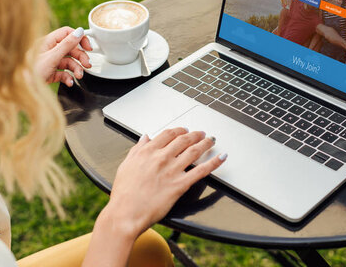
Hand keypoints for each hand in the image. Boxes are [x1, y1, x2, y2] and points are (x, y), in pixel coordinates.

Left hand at [34, 26, 92, 85]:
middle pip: (70, 49)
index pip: (67, 34)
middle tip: (87, 65)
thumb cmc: (30, 72)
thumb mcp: (51, 57)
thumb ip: (67, 45)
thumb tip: (79, 31)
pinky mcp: (50, 73)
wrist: (21, 91)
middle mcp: (49, 50)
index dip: (79, 39)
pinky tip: (70, 82)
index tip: (88, 47)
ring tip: (79, 76)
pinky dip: (69, 77)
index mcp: (47, 41)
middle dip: (80, 57)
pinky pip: (63, 72)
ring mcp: (50, 62)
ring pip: (68, 61)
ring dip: (76, 69)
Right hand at [99, 128, 225, 237]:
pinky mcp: (181, 185)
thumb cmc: (124, 194)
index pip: (168, 134)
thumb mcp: (126, 165)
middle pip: (184, 140)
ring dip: (205, 143)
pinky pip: (202, 170)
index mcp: (148, 152)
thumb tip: (145, 138)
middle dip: (195, 135)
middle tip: (201, 134)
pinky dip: (214, 162)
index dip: (179, 131)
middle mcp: (162, 158)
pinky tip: (221, 157)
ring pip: (194, 151)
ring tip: (211, 140)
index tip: (184, 131)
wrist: (126, 214)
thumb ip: (137, 149)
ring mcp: (172, 170)